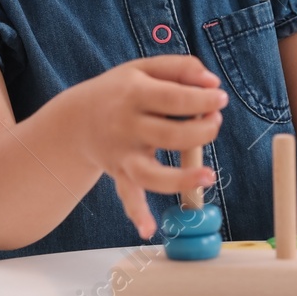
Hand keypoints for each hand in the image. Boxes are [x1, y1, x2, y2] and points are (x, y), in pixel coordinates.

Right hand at [68, 55, 227, 238]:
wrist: (76, 119)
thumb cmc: (122, 90)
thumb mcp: (145, 68)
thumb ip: (182, 67)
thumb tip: (213, 82)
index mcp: (134, 94)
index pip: (173, 98)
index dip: (201, 99)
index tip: (220, 98)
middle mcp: (126, 126)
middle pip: (169, 136)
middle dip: (201, 131)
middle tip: (215, 122)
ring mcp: (122, 154)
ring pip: (151, 173)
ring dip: (181, 178)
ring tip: (208, 176)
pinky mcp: (121, 173)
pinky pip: (128, 196)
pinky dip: (137, 213)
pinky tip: (148, 228)